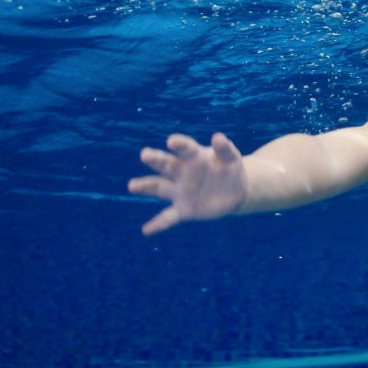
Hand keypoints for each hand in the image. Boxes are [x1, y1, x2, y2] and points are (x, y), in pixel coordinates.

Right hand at [127, 133, 245, 235]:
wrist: (235, 191)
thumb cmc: (229, 169)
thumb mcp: (231, 158)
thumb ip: (225, 149)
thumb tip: (218, 137)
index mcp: (194, 156)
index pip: (185, 148)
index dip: (179, 144)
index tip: (172, 141)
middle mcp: (182, 172)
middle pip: (167, 165)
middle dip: (156, 160)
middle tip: (145, 154)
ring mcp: (180, 191)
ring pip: (159, 187)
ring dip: (146, 186)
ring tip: (132, 186)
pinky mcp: (184, 209)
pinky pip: (168, 217)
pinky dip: (158, 224)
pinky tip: (146, 230)